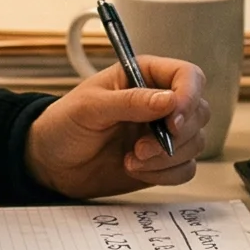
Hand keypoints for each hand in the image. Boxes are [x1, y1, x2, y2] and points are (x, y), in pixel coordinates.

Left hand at [26, 55, 208, 195]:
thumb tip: (170, 100)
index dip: (188, 96)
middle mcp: (159, 102)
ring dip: (167, 157)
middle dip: (176, 134)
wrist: (50, 163)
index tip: (172, 119)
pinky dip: (166, 174)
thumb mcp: (90, 107)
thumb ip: (130, 102)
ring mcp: (162, 133)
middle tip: (142, 146)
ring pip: (195, 143)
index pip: (188, 77)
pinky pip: (186, 169)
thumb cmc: (64, 124)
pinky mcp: (161, 162)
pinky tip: (136, 170)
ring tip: (132, 159)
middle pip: (199, 111)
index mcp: (145, 76)